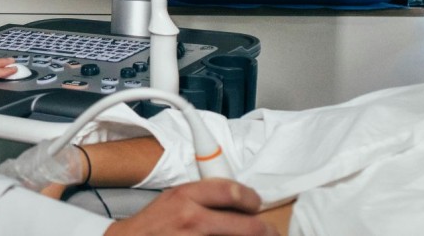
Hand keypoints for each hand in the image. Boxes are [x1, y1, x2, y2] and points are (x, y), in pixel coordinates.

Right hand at [105, 179, 278, 235]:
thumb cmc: (152, 224)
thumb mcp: (173, 198)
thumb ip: (201, 196)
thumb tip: (234, 199)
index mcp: (186, 196)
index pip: (231, 192)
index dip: (251, 198)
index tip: (256, 203)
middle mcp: (191, 218)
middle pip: (246, 226)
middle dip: (264, 230)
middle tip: (271, 231)